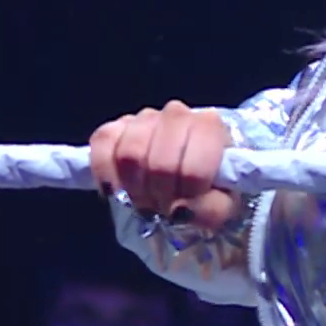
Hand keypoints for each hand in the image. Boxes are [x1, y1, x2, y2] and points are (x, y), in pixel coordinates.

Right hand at [89, 102, 241, 229]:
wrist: (194, 170)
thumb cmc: (211, 186)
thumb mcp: (223, 205)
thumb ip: (209, 209)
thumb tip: (178, 211)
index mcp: (209, 128)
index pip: (192, 170)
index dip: (185, 197)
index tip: (185, 207)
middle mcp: (177, 114)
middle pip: (159, 164)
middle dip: (158, 196)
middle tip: (162, 207)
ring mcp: (144, 118)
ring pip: (129, 154)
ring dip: (134, 188)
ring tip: (144, 199)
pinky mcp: (116, 126)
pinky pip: (102, 143)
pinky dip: (104, 172)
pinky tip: (115, 189)